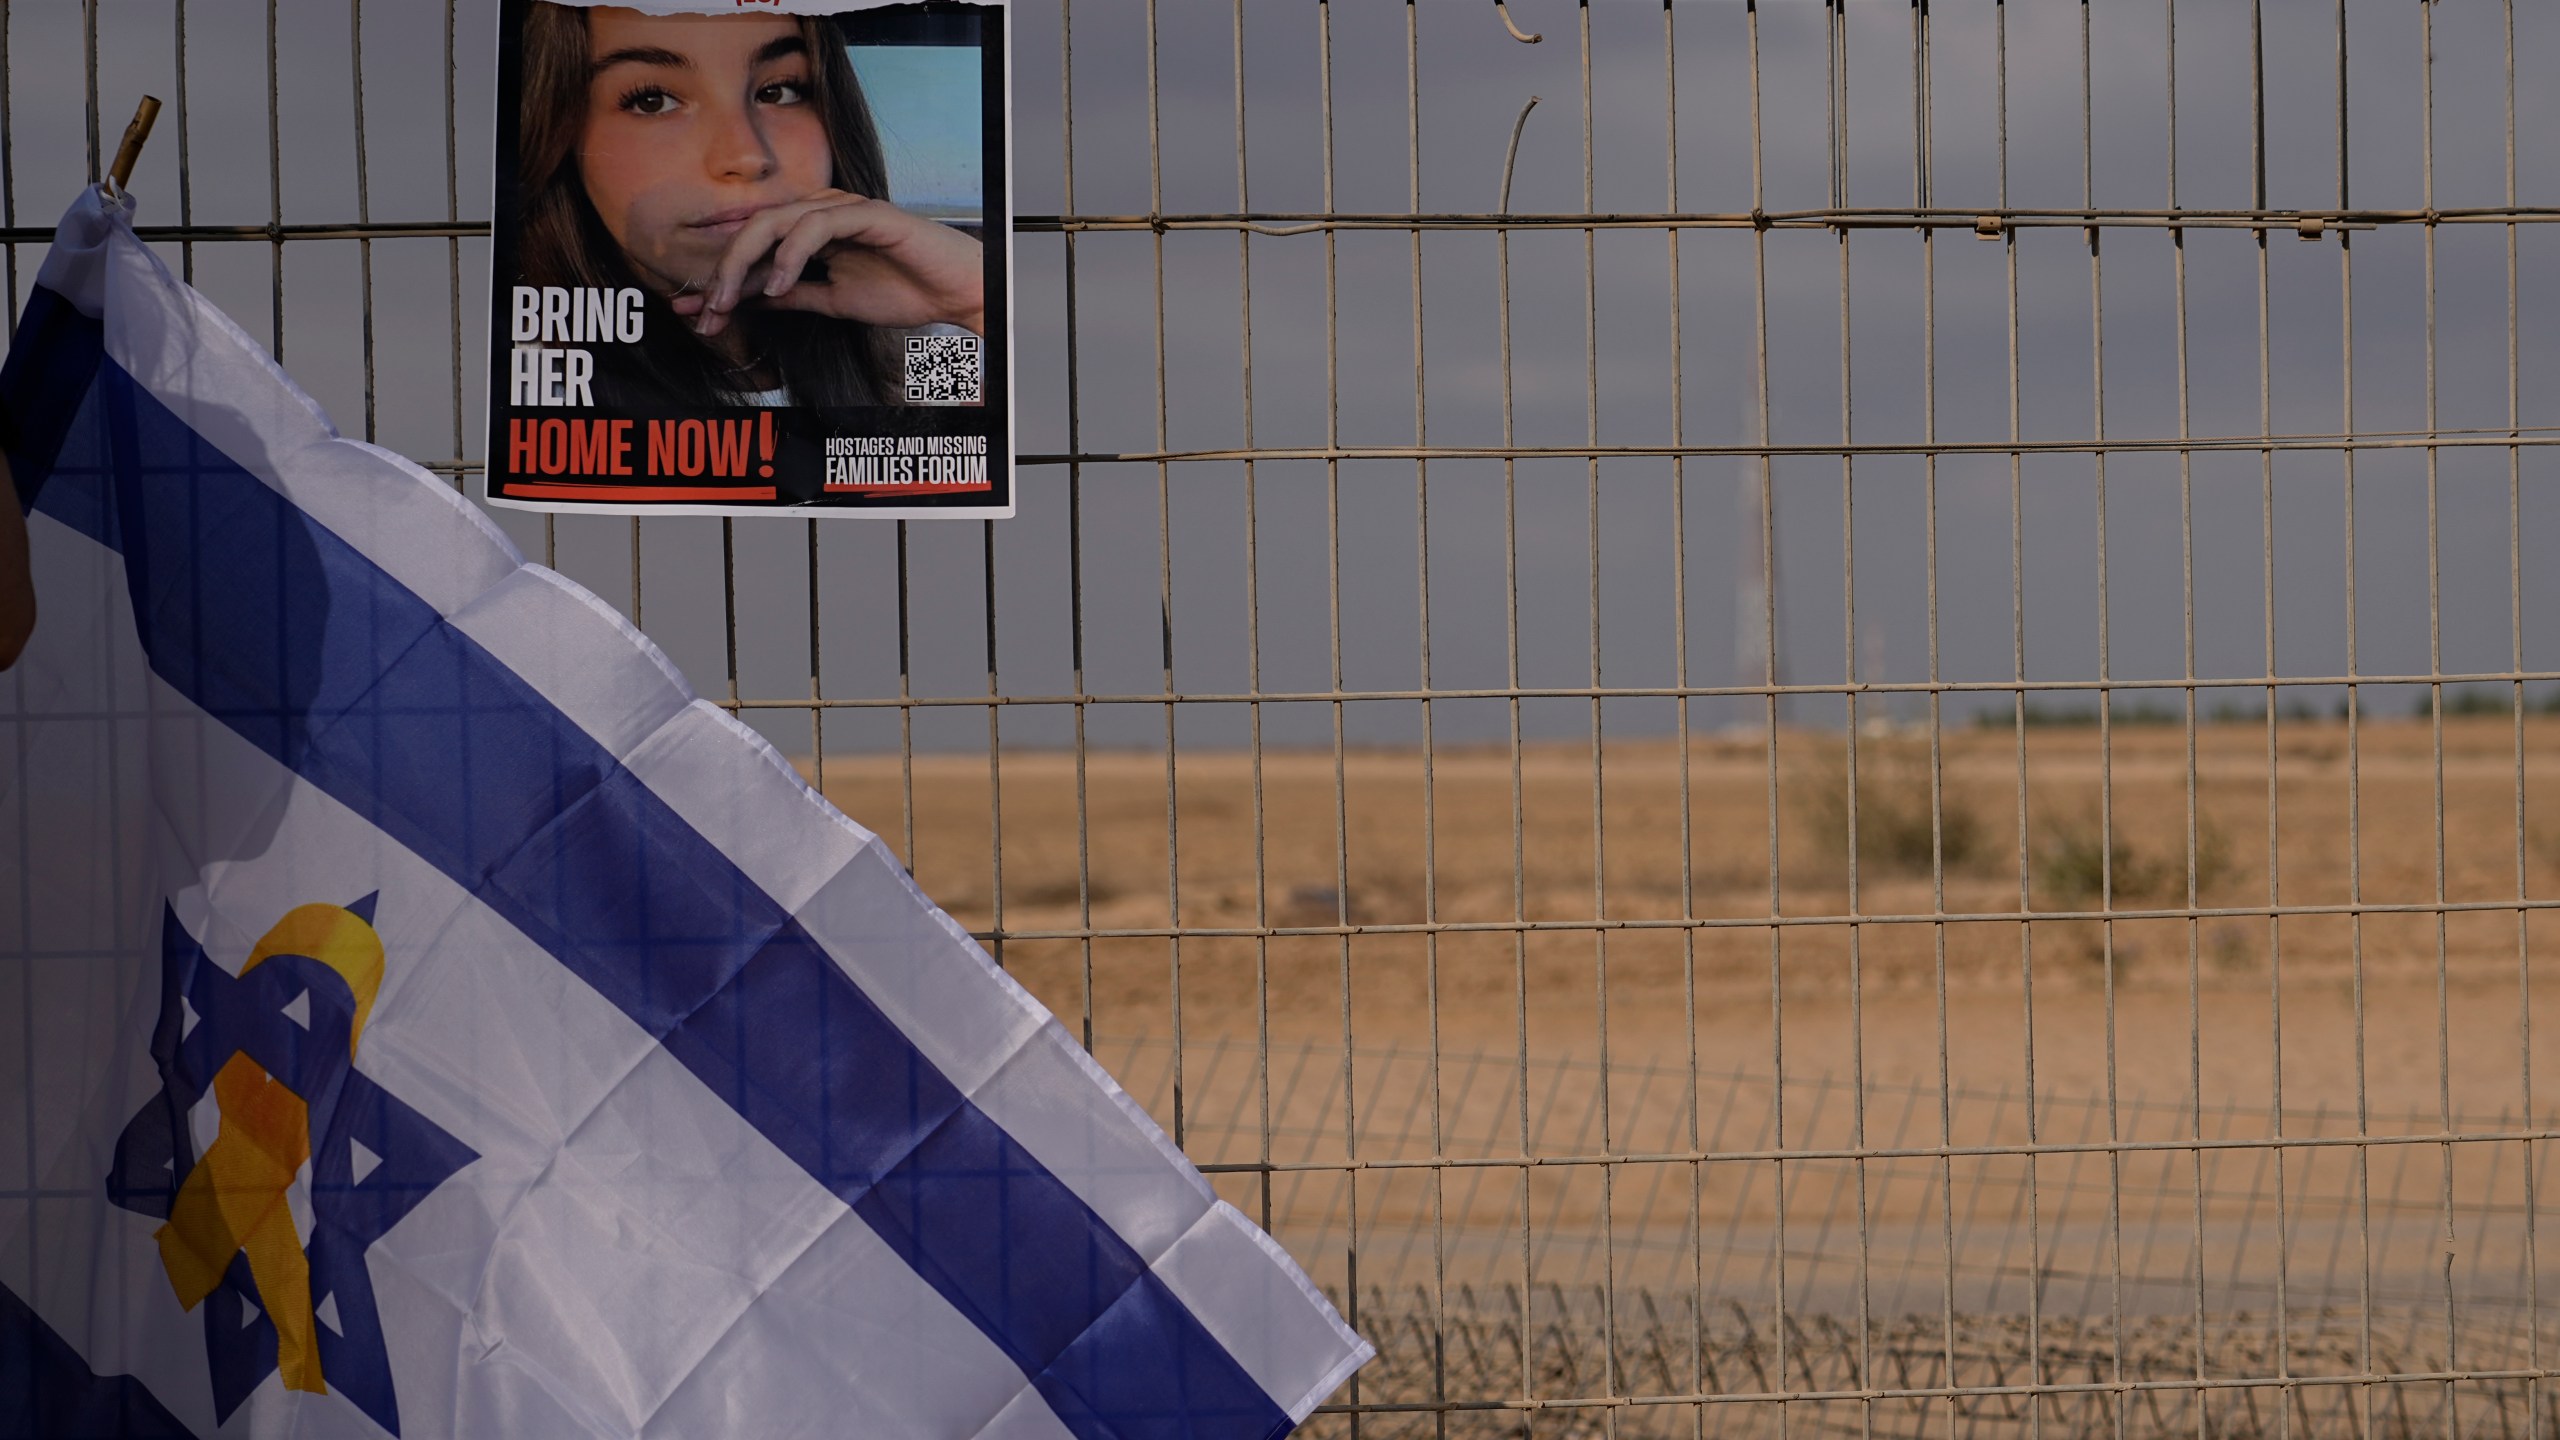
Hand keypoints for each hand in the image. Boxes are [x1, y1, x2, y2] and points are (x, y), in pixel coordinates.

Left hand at [671, 189, 984, 339]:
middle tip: (705, 310)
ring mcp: (842, 208)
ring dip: (746, 263)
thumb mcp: (835, 302)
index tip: (693, 313)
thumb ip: (794, 296)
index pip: (754, 249)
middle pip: (753, 229)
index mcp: (811, 231)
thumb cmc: (906, 291)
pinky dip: (791, 254)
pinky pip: (815, 226)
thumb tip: (750, 301)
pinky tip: (779, 284)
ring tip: (731, 300)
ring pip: (774, 222)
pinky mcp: (865, 213)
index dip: (719, 279)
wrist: (955, 291)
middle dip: (723, 270)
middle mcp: (820, 211)